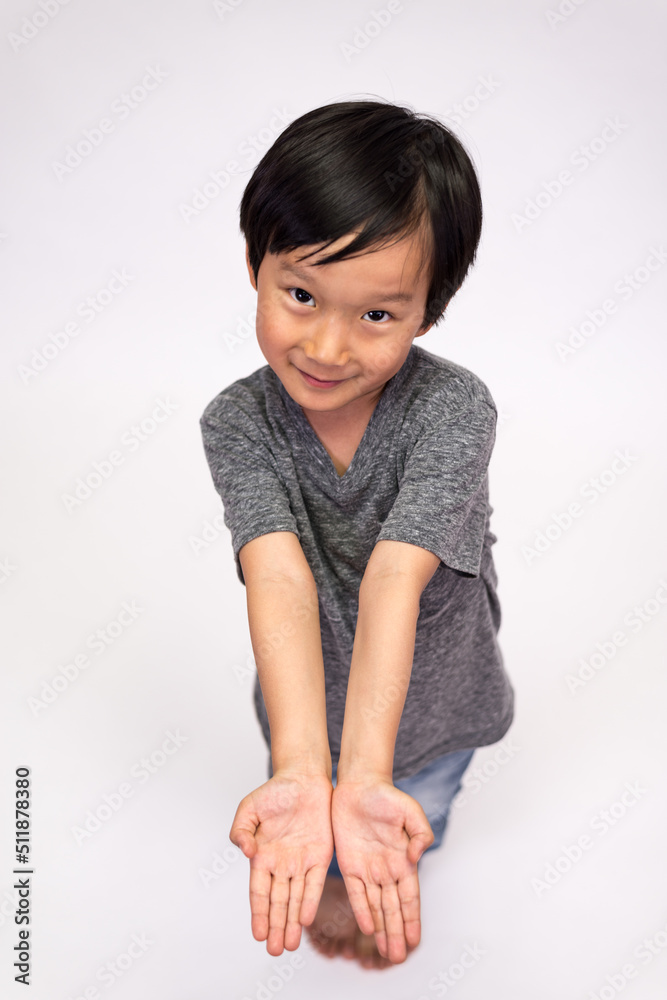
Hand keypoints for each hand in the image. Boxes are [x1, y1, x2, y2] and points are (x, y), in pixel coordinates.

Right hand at [229, 771, 333, 954]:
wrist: (303, 778)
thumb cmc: (274, 792)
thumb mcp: (249, 809)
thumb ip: (241, 830)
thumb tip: (245, 850)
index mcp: (262, 857)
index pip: (259, 892)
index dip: (258, 913)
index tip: (257, 934)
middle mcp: (281, 865)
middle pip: (277, 902)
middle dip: (275, 927)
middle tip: (274, 951)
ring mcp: (301, 862)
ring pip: (295, 899)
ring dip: (291, 922)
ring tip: (289, 945)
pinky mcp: (320, 856)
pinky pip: (314, 883)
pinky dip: (309, 901)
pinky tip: (305, 918)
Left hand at [331, 777, 433, 963]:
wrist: (359, 784)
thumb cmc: (387, 796)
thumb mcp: (410, 810)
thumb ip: (420, 832)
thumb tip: (416, 856)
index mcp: (404, 859)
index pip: (410, 897)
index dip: (412, 919)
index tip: (414, 941)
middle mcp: (387, 869)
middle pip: (393, 908)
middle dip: (396, 933)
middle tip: (397, 958)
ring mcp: (368, 868)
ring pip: (376, 906)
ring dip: (381, 929)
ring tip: (385, 951)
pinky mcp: (349, 864)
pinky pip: (355, 892)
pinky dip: (362, 910)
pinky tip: (367, 927)